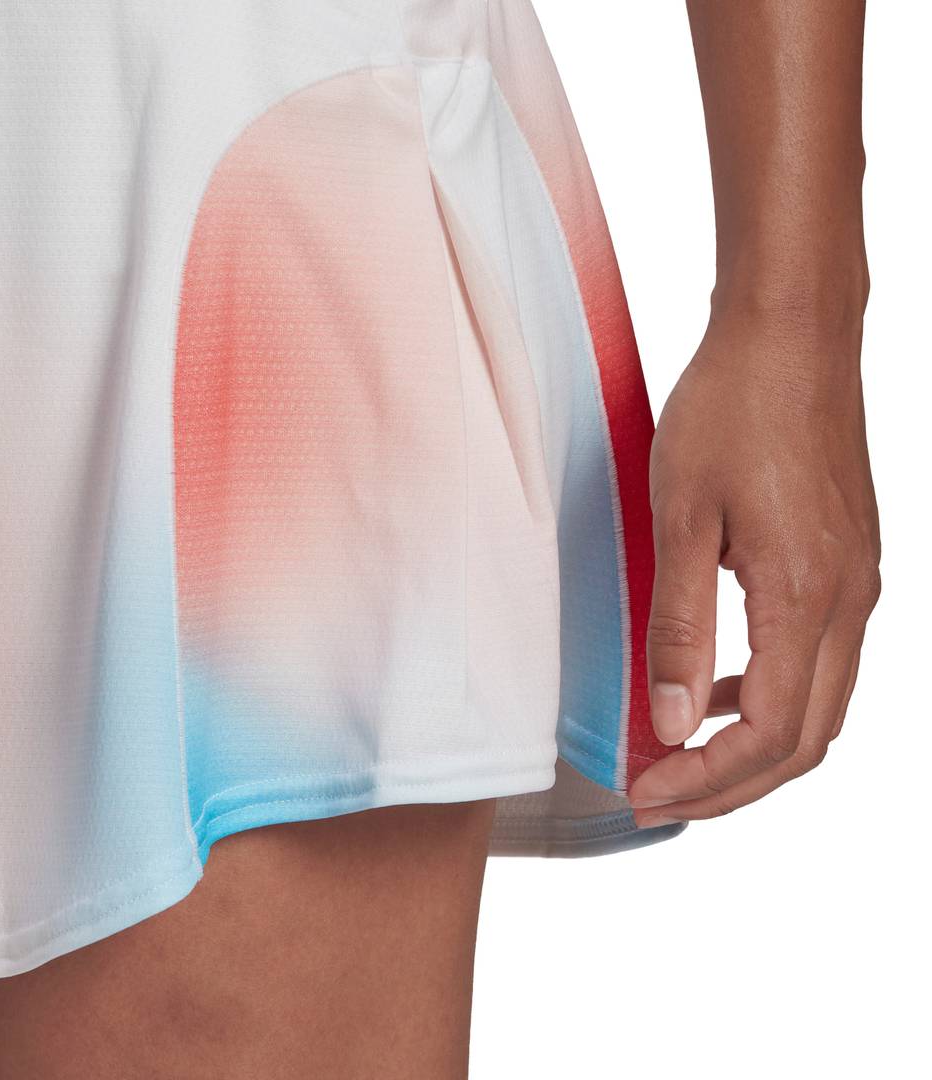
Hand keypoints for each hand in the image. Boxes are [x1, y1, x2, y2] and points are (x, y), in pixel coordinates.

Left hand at [630, 306, 880, 826]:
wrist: (791, 334)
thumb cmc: (732, 409)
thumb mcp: (680, 517)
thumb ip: (678, 626)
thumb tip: (673, 722)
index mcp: (807, 598)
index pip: (768, 735)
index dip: (708, 781)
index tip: (648, 793)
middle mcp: (849, 601)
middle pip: (805, 739)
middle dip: (733, 784)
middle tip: (661, 795)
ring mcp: (857, 582)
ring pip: (817, 704)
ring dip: (751, 744)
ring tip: (681, 754)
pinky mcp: (847, 561)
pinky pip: (816, 658)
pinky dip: (766, 692)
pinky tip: (715, 684)